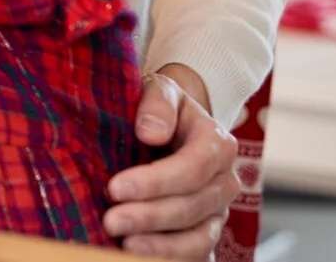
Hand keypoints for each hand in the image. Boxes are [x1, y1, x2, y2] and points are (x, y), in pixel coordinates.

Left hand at [105, 66, 240, 258]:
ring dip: (161, 246)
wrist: (171, 124)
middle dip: (149, 216)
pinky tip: (138, 256)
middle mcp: (225, 182)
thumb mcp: (159, 90)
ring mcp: (218, 211)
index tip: (116, 188)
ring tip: (124, 246)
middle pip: (192, 206)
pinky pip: (196, 254)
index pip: (193, 168)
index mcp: (218, 144)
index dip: (155, 182)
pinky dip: (170, 257)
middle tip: (111, 221)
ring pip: (198, 237)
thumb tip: (150, 132)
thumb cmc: (161, 107)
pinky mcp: (205, 231)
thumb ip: (157, 104)